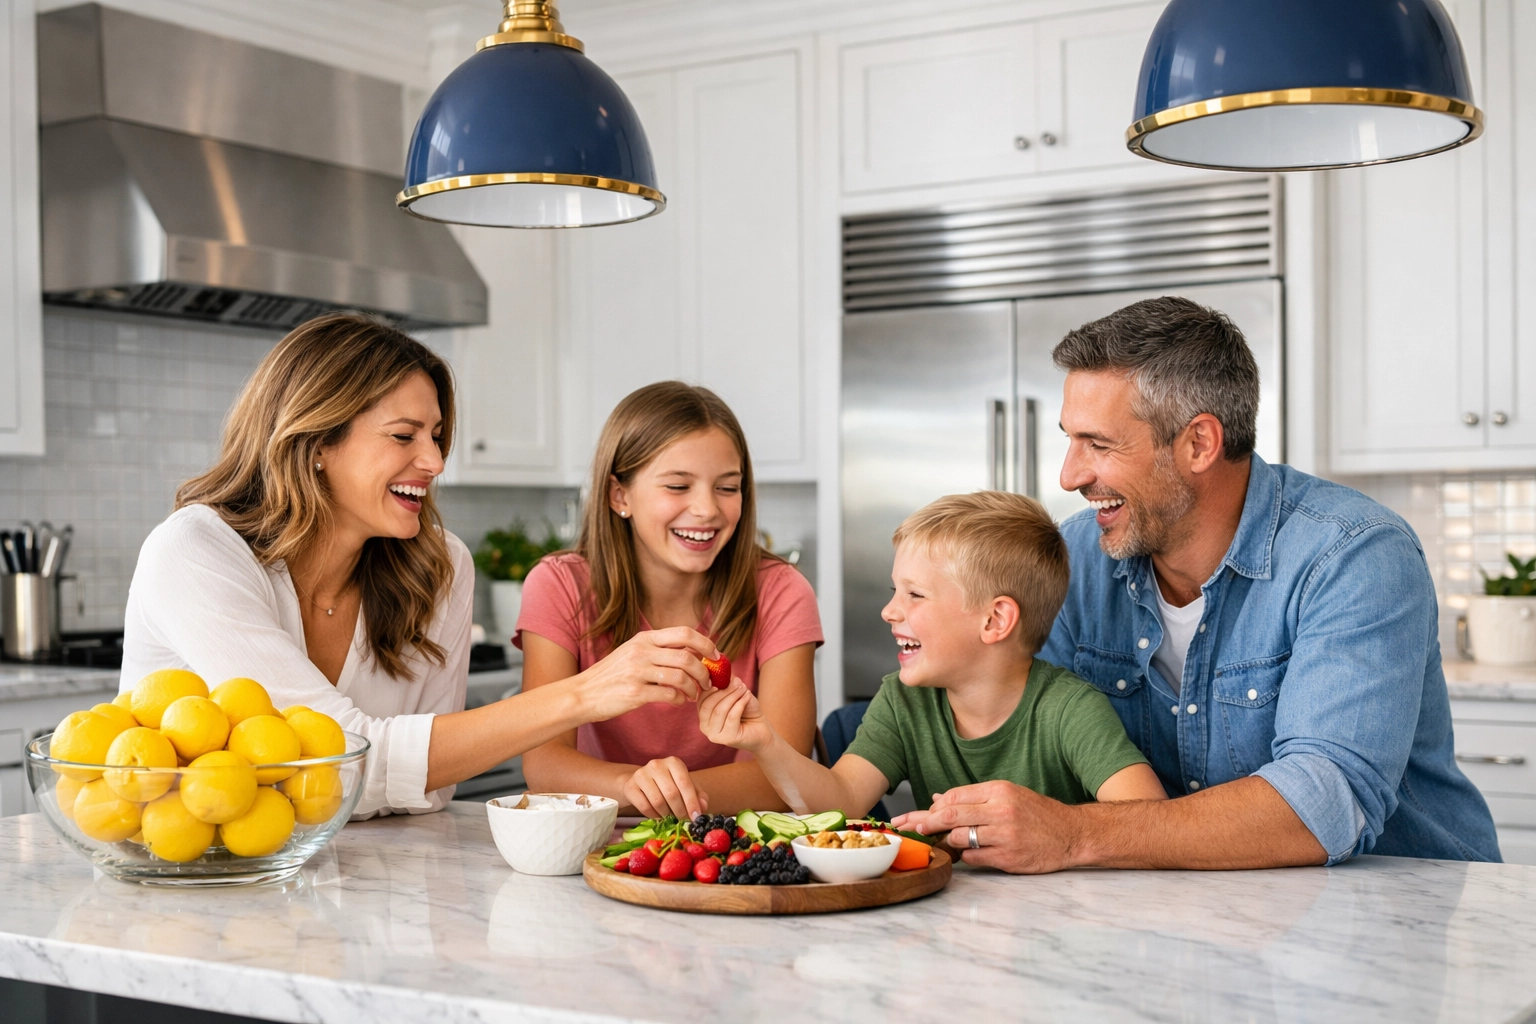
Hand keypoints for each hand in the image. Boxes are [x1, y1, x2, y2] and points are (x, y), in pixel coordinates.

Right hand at [575, 627, 715, 720]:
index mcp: (644, 638)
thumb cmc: (610, 675)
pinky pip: (669, 695)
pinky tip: (679, 702)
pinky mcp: (635, 693)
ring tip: (694, 695)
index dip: (706, 643)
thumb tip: (689, 652)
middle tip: (708, 682)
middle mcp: (641, 651)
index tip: (716, 656)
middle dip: (704, 671)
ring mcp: (637, 672)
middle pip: (687, 656)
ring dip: (694, 688)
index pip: (684, 633)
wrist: (582, 694)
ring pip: (681, 677)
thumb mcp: (631, 652)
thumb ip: (656, 649)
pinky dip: (680, 699)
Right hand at [619, 757, 707, 819]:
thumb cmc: (668, 784)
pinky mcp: (630, 786)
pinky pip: (644, 806)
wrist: (641, 782)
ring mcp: (641, 774)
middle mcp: (657, 765)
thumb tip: (703, 807)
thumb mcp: (685, 786)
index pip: (685, 784)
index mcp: (673, 762)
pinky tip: (658, 816)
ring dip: (666, 815)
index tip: (696, 817)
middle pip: (671, 794)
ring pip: (658, 801)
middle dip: (680, 811)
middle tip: (683, 821)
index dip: (691, 802)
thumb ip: (698, 795)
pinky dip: (654, 816)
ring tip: (670, 818)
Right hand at [698, 679, 773, 752]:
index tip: (723, 676)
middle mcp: (704, 726)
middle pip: (709, 704)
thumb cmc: (745, 709)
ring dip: (734, 696)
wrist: (760, 727)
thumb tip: (719, 668)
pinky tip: (747, 698)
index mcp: (702, 714)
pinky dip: (741, 704)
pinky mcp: (727, 739)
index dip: (711, 685)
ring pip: (720, 710)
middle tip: (738, 682)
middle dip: (724, 691)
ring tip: (745, 689)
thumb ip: (725, 682)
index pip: (700, 698)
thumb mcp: (734, 692)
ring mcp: (714, 735)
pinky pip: (732, 716)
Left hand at [891, 780, 1083, 873]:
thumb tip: (937, 799)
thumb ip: (973, 798)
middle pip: (950, 816)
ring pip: (959, 838)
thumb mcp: (1008, 795)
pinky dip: (966, 856)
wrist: (1072, 834)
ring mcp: (1004, 835)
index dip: (933, 807)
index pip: (954, 796)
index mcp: (999, 790)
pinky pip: (973, 858)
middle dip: (925, 822)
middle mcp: (1001, 810)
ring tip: (948, 841)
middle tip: (910, 828)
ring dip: (948, 841)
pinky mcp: (1008, 857)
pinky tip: (970, 853)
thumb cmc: (1037, 814)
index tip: (919, 815)